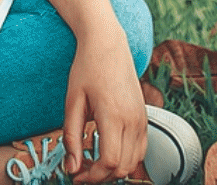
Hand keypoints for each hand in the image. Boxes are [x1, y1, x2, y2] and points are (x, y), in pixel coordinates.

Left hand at [61, 34, 147, 182]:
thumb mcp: (73, 102)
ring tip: (93, 164)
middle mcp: (133, 120)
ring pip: (134, 162)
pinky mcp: (145, 118)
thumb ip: (71, 137)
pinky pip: (140, 150)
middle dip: (101, 177)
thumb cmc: (88, 68)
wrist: (108, 44)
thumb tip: (71, 167)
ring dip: (114, 170)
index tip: (76, 175)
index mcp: (113, 115)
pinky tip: (107, 153)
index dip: (92, 176)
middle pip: (123, 167)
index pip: (109, 162)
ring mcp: (142, 119)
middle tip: (81, 172)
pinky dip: (126, 159)